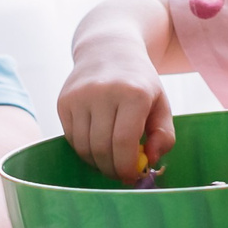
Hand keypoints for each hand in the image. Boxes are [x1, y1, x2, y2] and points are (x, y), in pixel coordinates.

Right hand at [58, 35, 173, 182]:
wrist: (108, 49)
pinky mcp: (64, 100)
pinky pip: (72, 138)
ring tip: (110, 160)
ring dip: (97, 162)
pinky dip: (84, 149)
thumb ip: (163, 135)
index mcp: (133, 93)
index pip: (124, 142)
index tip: (132, 177)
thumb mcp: (161, 103)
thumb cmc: (139, 82)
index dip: (127, 167)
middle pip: (102, 148)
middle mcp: (103, 92)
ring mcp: (79, 96)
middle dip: (112, 169)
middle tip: (120, 175)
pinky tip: (97, 144)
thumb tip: (150, 159)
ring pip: (84, 147)